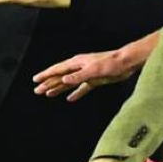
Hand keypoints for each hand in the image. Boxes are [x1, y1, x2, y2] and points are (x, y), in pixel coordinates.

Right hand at [34, 30, 159, 100]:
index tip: (36, 80)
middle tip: (37, 90)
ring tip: (48, 94)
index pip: (57, 70)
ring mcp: (86, 74)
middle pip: (60, 77)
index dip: (46, 75)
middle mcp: (79, 68)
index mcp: (77, 63)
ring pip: (69, 83)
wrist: (126, 62)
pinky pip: (82, 88)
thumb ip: (79, 76)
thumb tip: (64, 81)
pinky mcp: (94, 80)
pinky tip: (70, 99)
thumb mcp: (94, 70)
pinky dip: (75, 93)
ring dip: (58, 89)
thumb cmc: (111, 63)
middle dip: (48, 83)